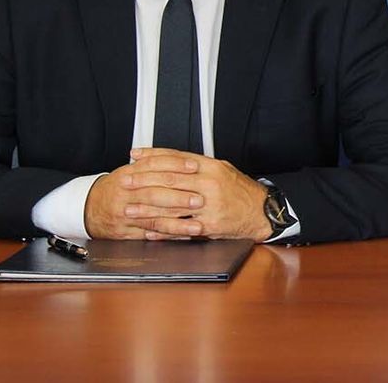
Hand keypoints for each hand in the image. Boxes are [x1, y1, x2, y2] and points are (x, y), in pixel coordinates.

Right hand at [83, 157, 205, 239]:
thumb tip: (186, 159)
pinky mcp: (125, 233)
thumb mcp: (131, 170)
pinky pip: (149, 236)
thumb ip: (155, 163)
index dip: (176, 165)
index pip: (155, 166)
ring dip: (178, 223)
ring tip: (197, 225)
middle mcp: (126, 194)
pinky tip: (183, 236)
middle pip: (154, 194)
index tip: (195, 167)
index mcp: (128, 174)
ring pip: (153, 219)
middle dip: (179, 198)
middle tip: (200, 200)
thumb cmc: (117, 188)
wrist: (89, 207)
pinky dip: (167, 236)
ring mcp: (124, 215)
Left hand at [120, 148, 273, 240]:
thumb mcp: (221, 169)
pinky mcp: (210, 225)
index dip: (152, 156)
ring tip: (129, 208)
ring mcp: (209, 205)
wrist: (262, 211)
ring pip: (172, 206)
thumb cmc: (239, 190)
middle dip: (143, 181)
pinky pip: (182, 228)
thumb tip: (169, 159)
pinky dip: (163, 230)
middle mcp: (209, 184)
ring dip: (147, 208)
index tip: (134, 156)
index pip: (176, 158)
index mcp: (211, 167)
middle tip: (125, 181)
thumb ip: (196, 165)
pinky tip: (148, 231)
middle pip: (169, 180)